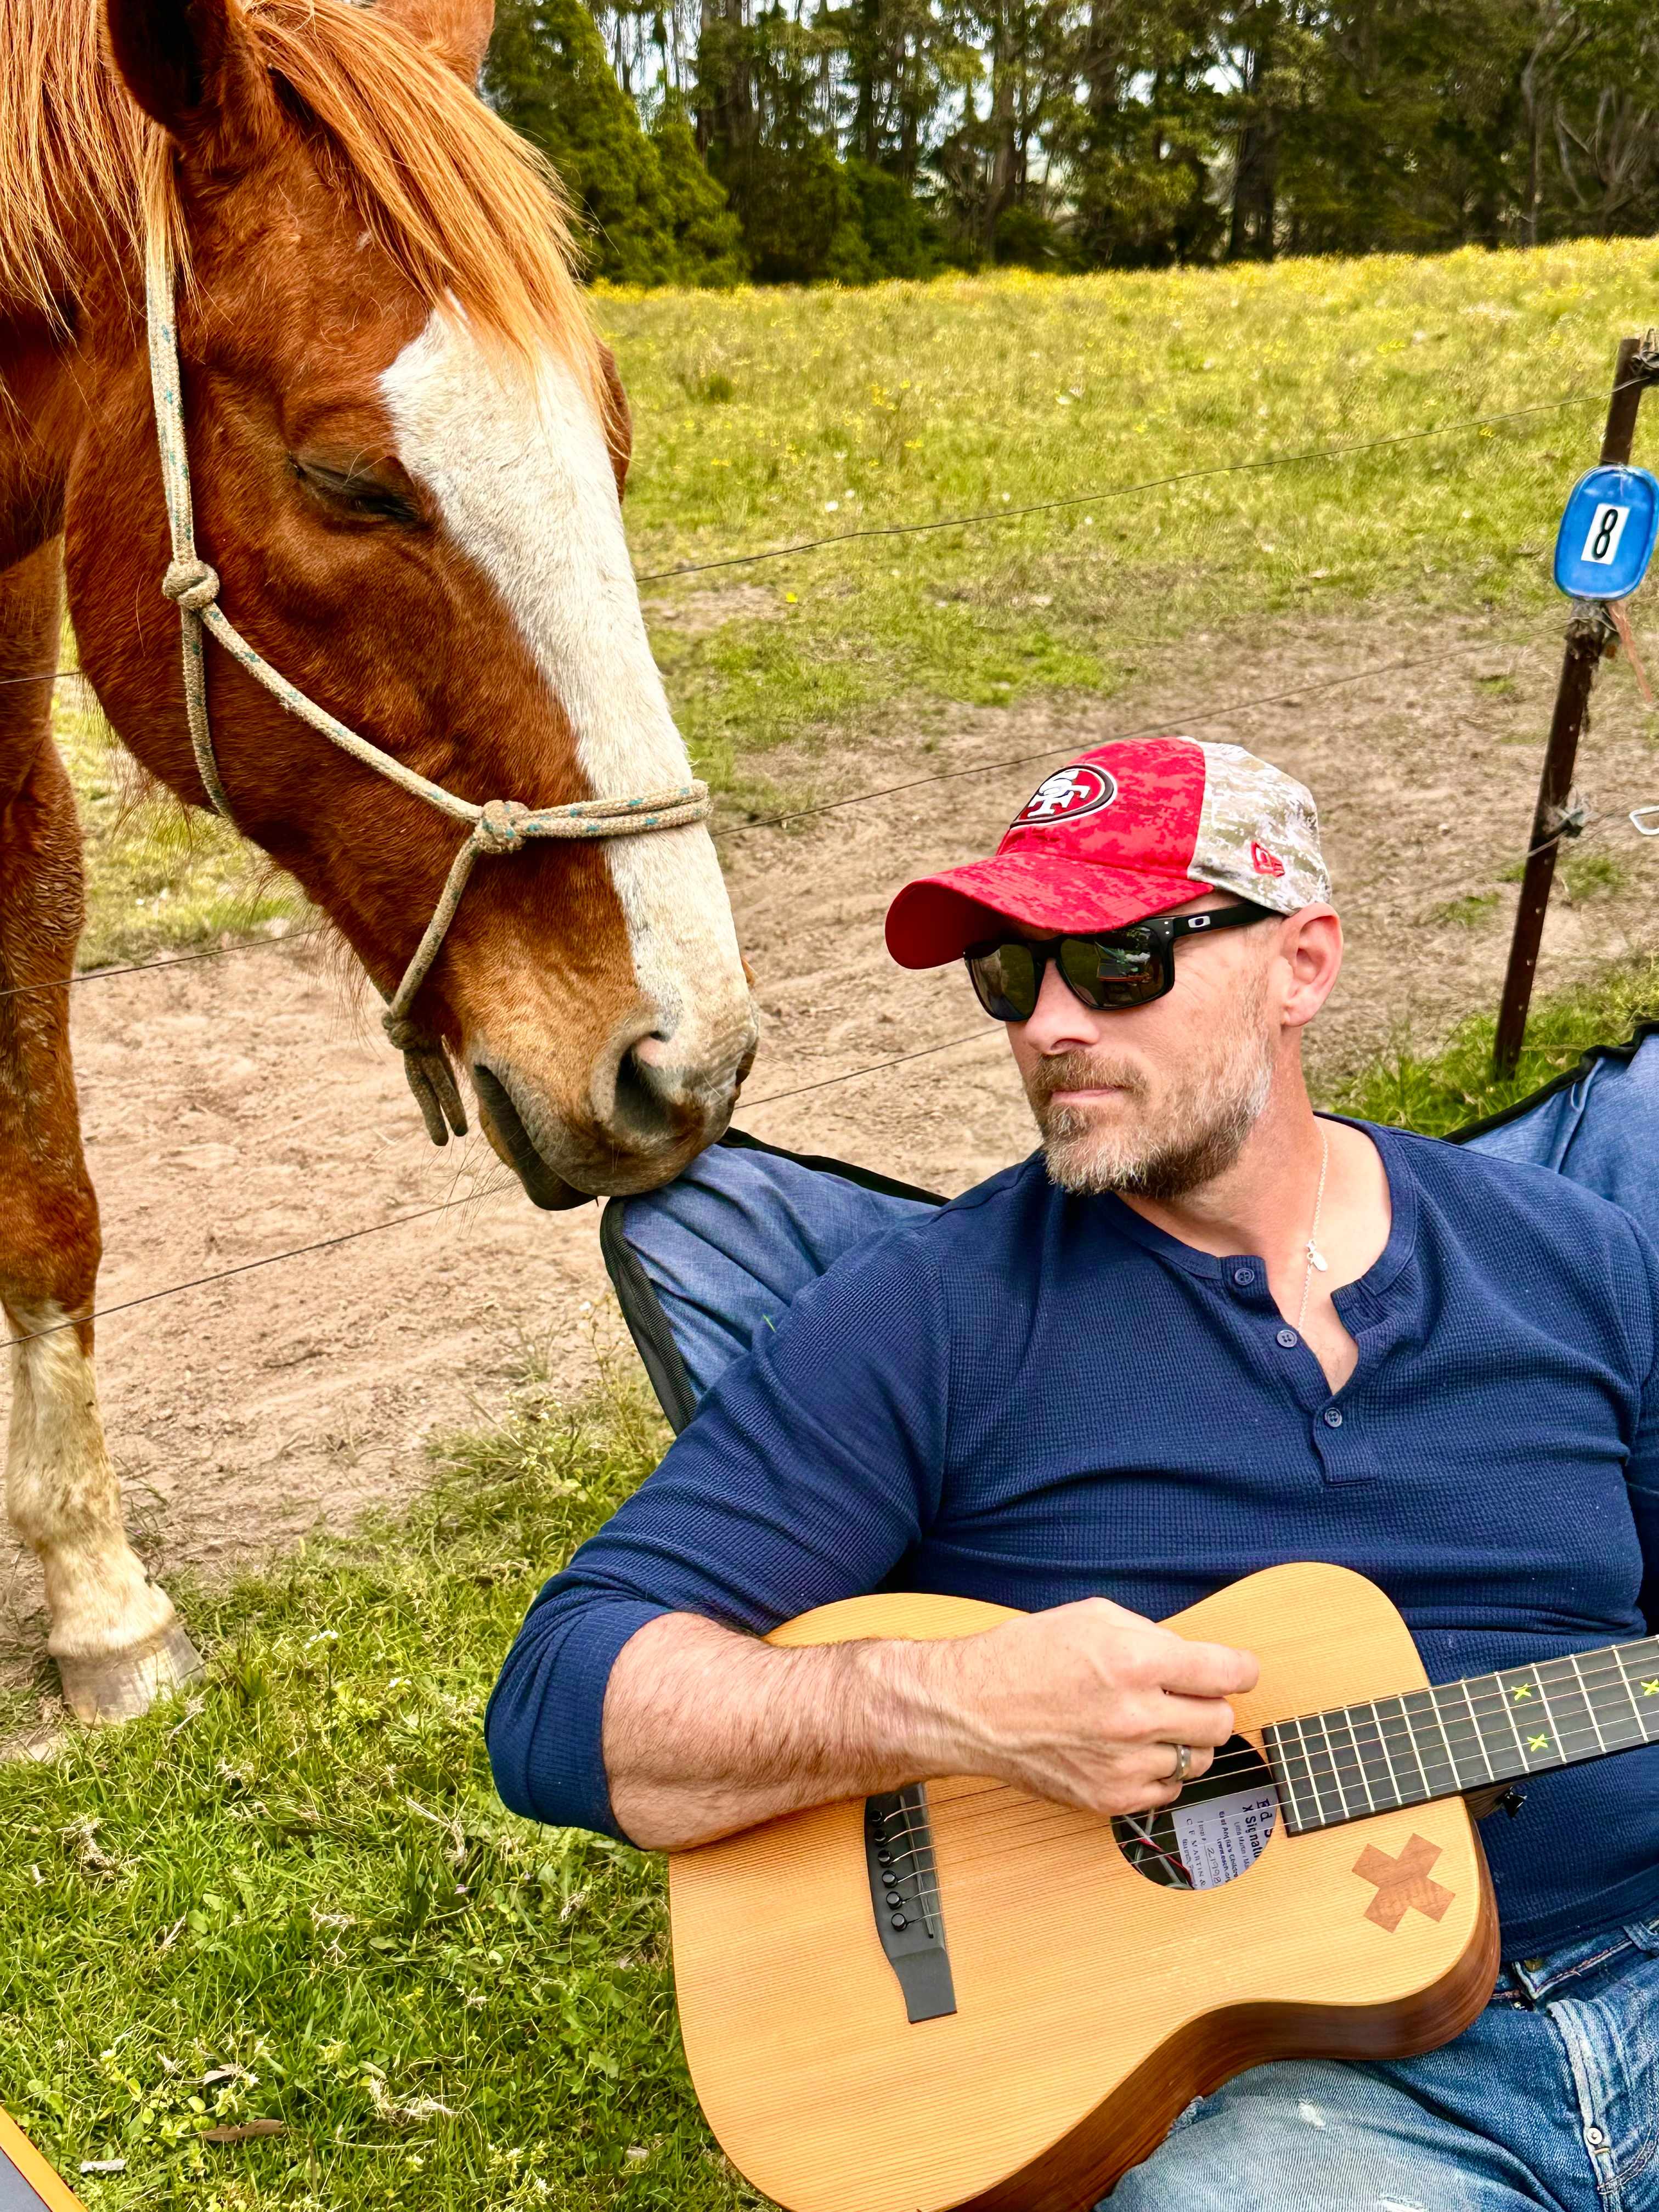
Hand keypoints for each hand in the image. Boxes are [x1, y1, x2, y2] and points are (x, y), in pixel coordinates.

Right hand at [919, 1596, 1258, 1817]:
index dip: (1242, 1669)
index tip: (1239, 1672)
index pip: (1228, 1673)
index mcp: (1135, 1661)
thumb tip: (1194, 1659)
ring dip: (1186, 1740)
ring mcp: (1125, 1763)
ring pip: (1200, 1761)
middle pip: (1221, 1722)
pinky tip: (1132, 1750)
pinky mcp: (1110, 1799)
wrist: (972, 1709)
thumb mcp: (1092, 1616)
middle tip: (1185, 1696)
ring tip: (1152, 1723)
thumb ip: (1152, 1635)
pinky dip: (1160, 1771)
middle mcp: (1136, 1716)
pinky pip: (1169, 1791)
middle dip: (1210, 1704)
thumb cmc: (1026, 1656)